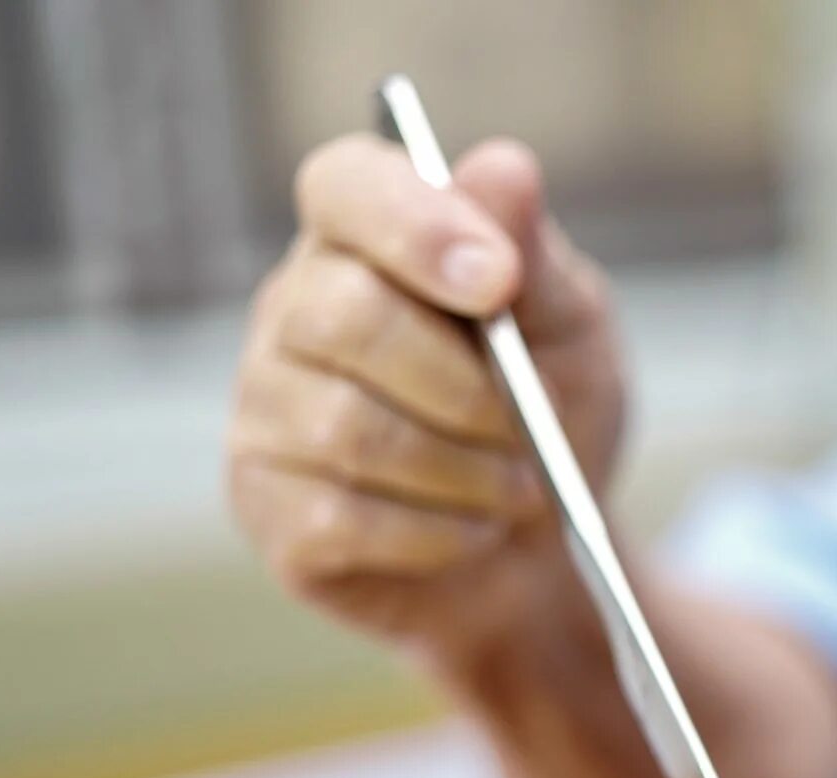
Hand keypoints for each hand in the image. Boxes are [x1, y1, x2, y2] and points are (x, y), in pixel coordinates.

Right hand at [226, 134, 625, 676]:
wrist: (545, 550)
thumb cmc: (549, 417)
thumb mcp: (571, 330)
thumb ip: (533, 256)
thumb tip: (505, 168)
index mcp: (363, 238)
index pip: (345, 187)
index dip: (416, 227)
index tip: (498, 280)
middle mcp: (294, 309)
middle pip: (346, 318)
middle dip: (466, 388)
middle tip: (529, 425)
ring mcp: (265, 407)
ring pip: (347, 429)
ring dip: (465, 470)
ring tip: (517, 487)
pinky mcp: (268, 505)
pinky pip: (340, 518)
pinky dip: (436, 533)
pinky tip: (471, 529)